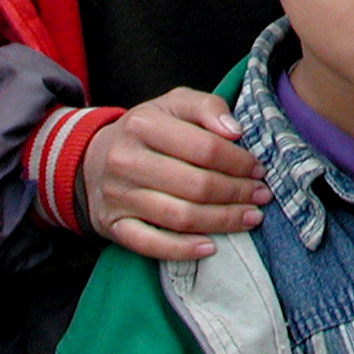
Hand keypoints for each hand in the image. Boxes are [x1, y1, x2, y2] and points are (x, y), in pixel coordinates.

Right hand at [79, 88, 271, 260]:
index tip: (258, 169)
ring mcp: (118, 196)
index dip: (238, 162)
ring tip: (250, 218)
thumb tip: (235, 131)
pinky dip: (183, 249)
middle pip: (196, 185)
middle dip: (236, 193)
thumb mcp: (174, 104)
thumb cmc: (146, 130)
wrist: (92, 157)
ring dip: (222, 221)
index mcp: (143, 124)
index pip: (204, 148)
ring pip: (179, 217)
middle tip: (262, 196)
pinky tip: (212, 247)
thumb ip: (207, 107)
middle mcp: (126, 160)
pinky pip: (151, 245)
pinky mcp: (112, 225)